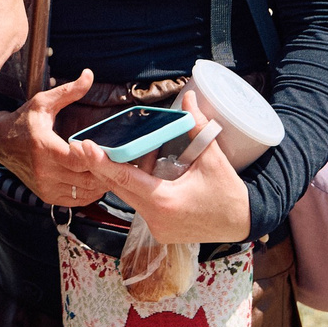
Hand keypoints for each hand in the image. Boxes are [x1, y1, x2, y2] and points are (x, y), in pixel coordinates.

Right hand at [0, 70, 111, 209]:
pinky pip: (75, 200)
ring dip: (101, 183)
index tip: (111, 151)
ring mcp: (45, 186)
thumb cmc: (25, 121)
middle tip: (123, 163)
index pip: (77, 159)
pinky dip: (90, 193)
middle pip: (86, 178)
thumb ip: (69, 91)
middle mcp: (44, 170)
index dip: (96, 158)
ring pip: (84, 192)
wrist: (1, 143)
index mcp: (44, 146)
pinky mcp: (46, 195)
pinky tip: (97, 180)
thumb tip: (89, 74)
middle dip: (106, 171)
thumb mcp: (44, 102)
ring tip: (113, 171)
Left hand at [85, 91, 251, 243]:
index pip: (125, 179)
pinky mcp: (159, 230)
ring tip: (123, 152)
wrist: (242, 224)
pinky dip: (138, 187)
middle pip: (120, 188)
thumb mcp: (212, 158)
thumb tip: (189, 97)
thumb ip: (196, 126)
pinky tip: (144, 169)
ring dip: (124, 175)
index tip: (85, 147)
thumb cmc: (228, 193)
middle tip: (85, 144)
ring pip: (128, 196)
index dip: (102, 163)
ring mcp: (156, 227)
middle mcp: (155, 218)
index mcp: (164, 201)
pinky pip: (139, 204)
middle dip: (103, 166)